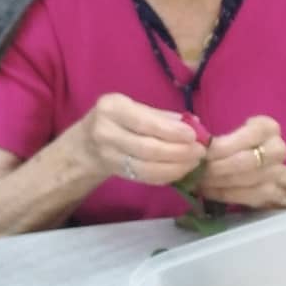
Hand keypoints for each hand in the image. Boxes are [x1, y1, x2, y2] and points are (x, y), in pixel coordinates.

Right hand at [74, 93, 203, 186]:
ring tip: (194, 163)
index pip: (145, 122)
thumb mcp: (134, 109)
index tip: (193, 136)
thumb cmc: (118, 120)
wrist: (86, 144)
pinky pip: (145, 178)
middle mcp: (105, 131)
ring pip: (147, 167)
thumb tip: (195, 124)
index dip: (171, 132)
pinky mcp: (115, 172)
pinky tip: (181, 171)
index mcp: (112, 108)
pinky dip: (166, 176)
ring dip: (176, 167)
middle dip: (179, 152)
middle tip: (199, 152)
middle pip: (148, 148)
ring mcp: (108, 155)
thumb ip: (162, 117)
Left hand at [198, 116, 285, 208]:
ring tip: (198, 182)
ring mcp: (279, 173)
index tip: (201, 153)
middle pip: (247, 161)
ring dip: (219, 183)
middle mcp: (278, 150)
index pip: (248, 135)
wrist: (256, 164)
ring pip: (249, 180)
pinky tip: (208, 191)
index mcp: (268, 128)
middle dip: (218, 167)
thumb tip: (195, 144)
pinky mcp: (274, 194)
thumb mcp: (228, 133)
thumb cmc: (233, 146)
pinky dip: (225, 194)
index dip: (223, 147)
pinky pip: (250, 196)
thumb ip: (215, 139)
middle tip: (196, 171)